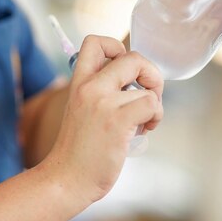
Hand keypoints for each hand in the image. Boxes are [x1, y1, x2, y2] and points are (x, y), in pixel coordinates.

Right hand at [43, 36, 163, 204]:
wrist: (66, 178)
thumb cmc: (77, 151)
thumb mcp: (81, 110)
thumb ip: (99, 92)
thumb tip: (134, 83)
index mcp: (78, 82)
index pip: (95, 42)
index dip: (118, 48)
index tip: (125, 72)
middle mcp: (89, 87)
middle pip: (133, 56)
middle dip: (151, 74)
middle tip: (148, 95)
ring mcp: (103, 103)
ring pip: (147, 87)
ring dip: (154, 105)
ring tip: (142, 123)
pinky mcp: (117, 121)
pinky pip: (151, 104)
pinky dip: (155, 117)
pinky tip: (144, 130)